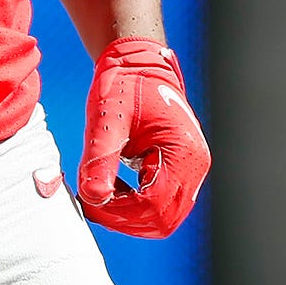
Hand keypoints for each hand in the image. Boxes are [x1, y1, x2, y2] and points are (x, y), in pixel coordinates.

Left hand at [76, 37, 209, 238]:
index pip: (155, 205)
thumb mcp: (106, 120)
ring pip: (163, 217)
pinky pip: (161, 203)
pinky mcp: (181, 171)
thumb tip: (92, 196)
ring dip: (129, 215)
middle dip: (124, 219)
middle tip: (90, 202)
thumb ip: (100, 159)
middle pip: (163, 219)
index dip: (120, 212)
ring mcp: (192, 170)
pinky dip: (135, 205)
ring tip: (99, 193)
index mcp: (184, 154)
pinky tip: (111, 187)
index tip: (89, 200)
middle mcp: (196, 166)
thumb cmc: (124, 86)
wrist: (139, 65)